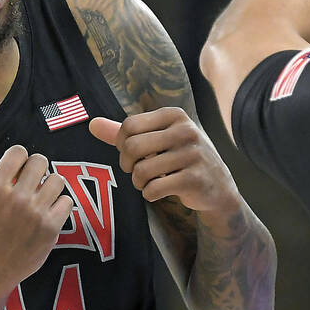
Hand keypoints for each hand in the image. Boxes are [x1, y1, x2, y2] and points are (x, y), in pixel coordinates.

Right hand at [0, 131, 74, 294]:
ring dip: (49, 185)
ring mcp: (35, 214)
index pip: (20, 152)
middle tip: (27, 185)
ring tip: (38, 198)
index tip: (14, 174)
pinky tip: (46, 212)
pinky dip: (59, 204)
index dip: (18, 160)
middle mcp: (16, 199)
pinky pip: (67, 202)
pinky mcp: (50, 230)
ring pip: (57, 180)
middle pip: (41, 162)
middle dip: (35, 169)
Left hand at [89, 109, 236, 212]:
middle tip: (134, 171)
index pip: (129, 126)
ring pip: (141, 171)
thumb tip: (91, 123)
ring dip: (137, 182)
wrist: (218, 187)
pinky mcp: (194, 179)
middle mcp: (186, 131)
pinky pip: (153, 189)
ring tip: (145, 182)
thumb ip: (125, 132)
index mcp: (175, 115)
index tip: (130, 154)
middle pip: (132, 147)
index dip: (121, 144)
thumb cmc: (182, 159)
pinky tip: (158, 191)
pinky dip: (149, 194)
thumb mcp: (159, 139)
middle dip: (126, 164)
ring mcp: (192, 155)